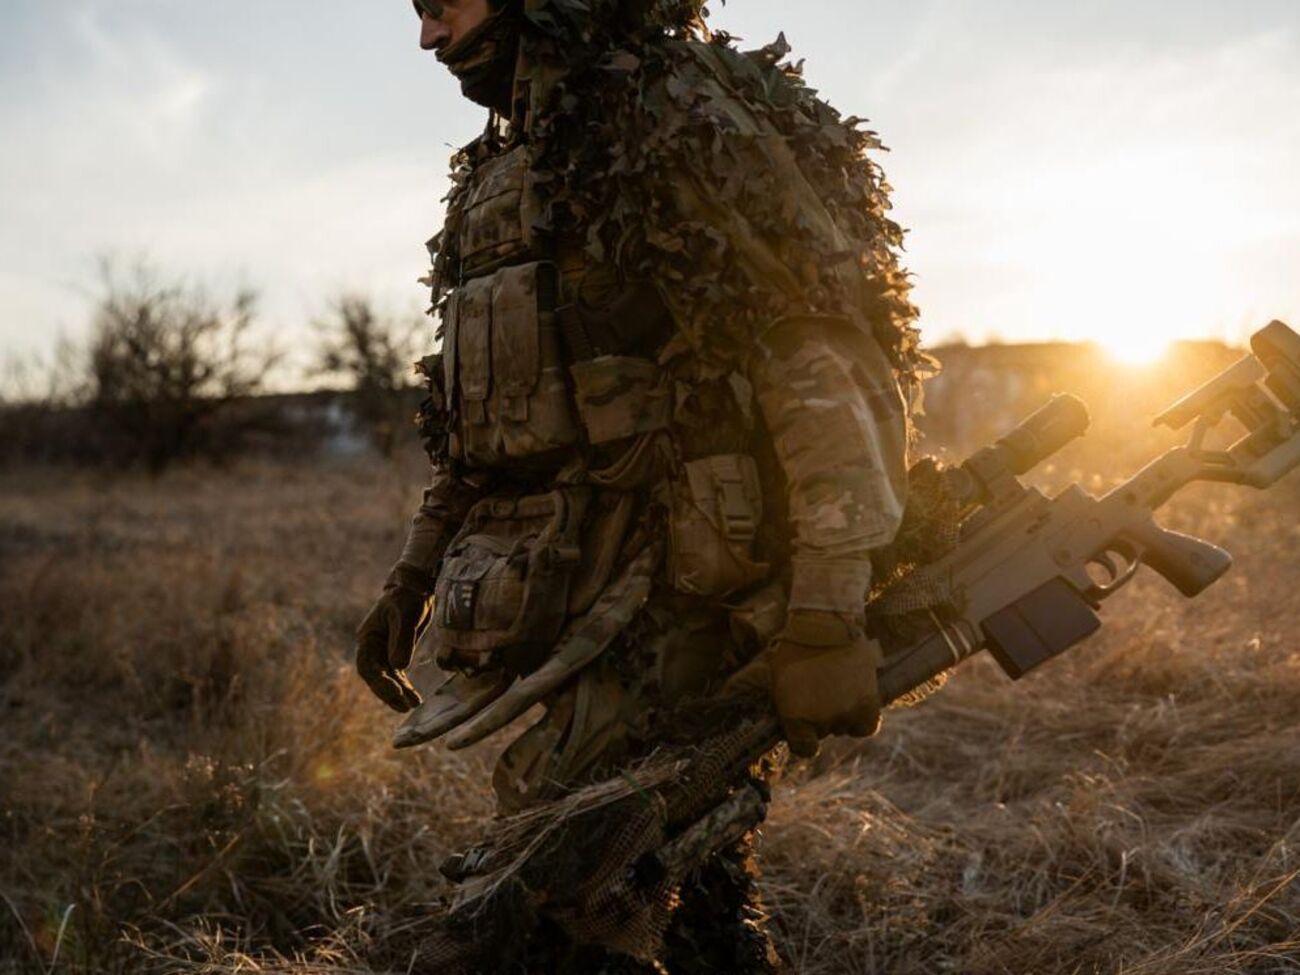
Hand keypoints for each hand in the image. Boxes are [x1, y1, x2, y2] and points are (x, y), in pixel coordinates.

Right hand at [355, 578, 431, 712]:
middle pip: (376, 676)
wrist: (416, 587)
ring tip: (411, 706)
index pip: (367, 666)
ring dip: (398, 693)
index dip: (379, 681)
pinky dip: (405, 687)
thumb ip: (403, 640)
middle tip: (404, 706)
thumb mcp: (406, 616)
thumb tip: (398, 667)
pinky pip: (397, 675)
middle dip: (389, 692)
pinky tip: (414, 699)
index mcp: (368, 637)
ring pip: (387, 678)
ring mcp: (383, 651)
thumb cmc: (408, 598)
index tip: (395, 691)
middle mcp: (372, 647)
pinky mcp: (396, 653)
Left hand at [727, 609, 881, 757]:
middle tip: (819, 691)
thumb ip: (785, 706)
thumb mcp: (777, 679)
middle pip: (824, 733)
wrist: (824, 622)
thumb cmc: (794, 647)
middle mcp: (821, 721)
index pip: (804, 749)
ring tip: (835, 687)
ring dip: (841, 715)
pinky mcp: (868, 703)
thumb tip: (789, 725)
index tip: (804, 727)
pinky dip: (861, 720)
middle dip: (820, 718)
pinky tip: (855, 704)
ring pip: (844, 728)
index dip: (804, 739)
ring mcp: (846, 713)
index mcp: (795, 717)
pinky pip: (866, 727)